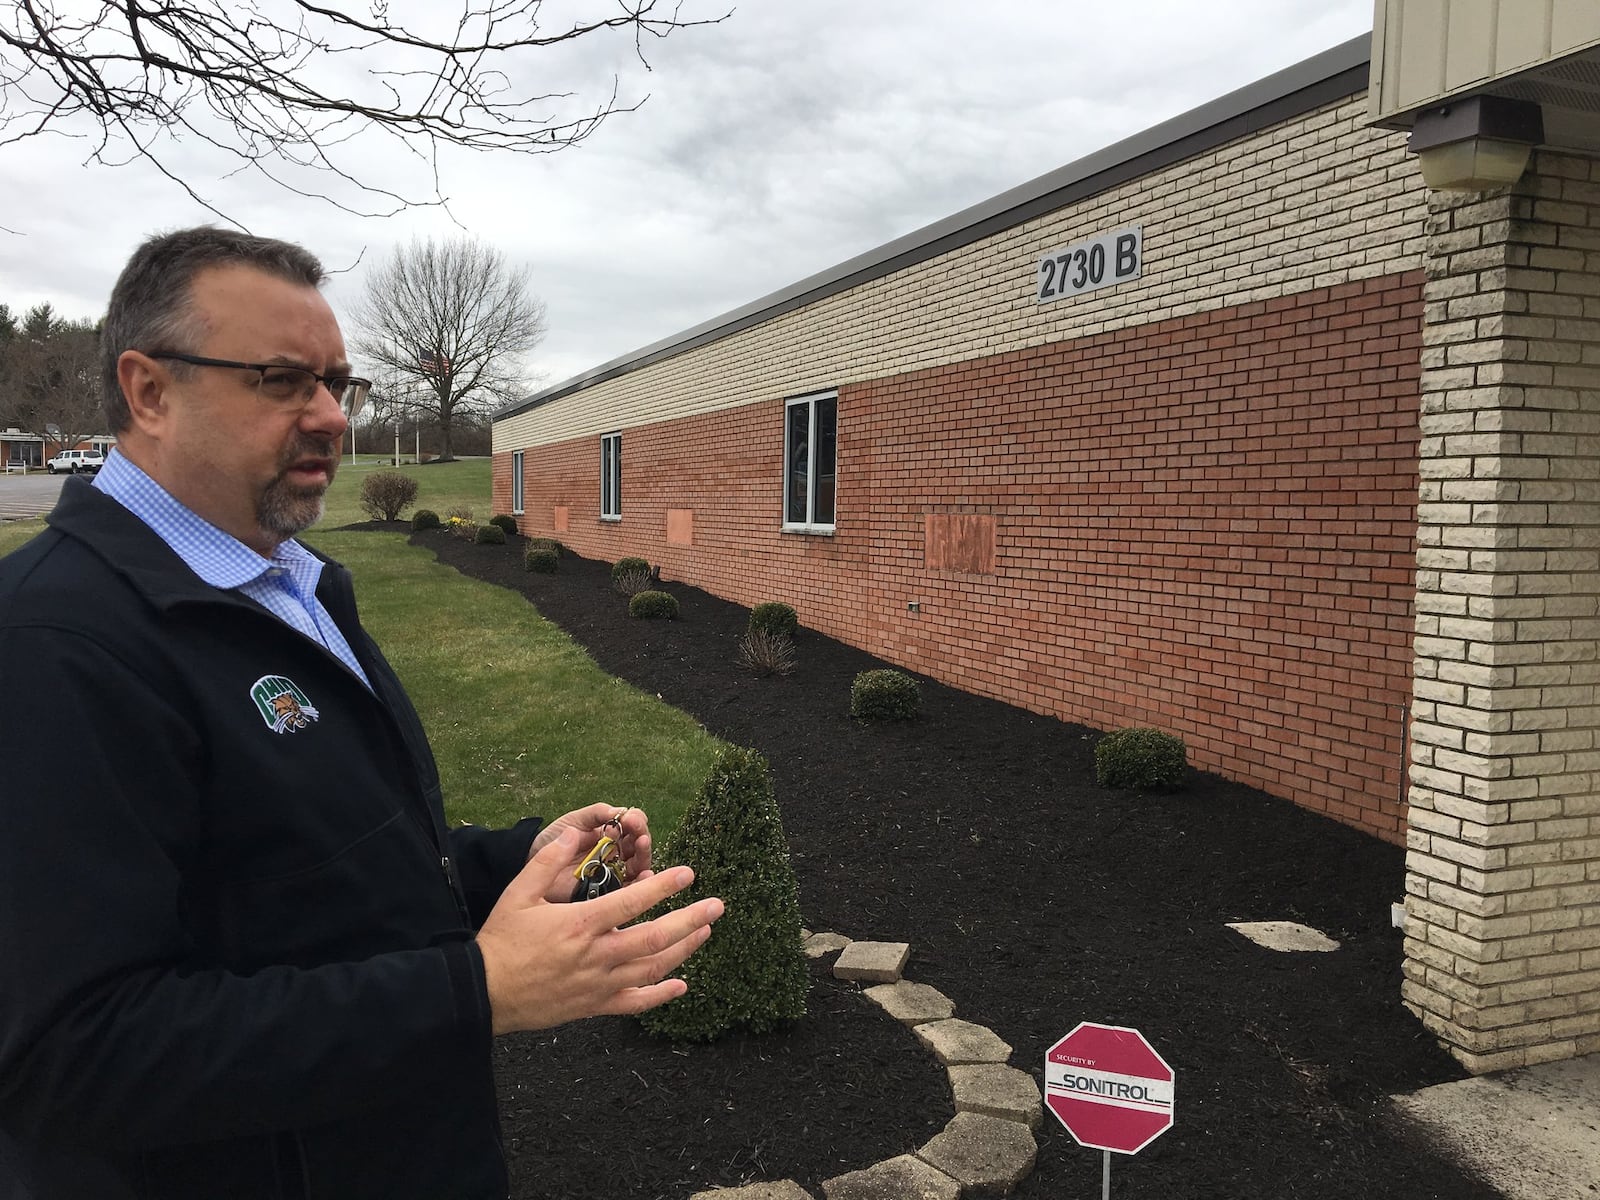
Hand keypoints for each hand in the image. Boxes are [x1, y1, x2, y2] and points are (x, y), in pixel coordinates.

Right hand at [478, 830, 722, 1033]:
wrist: (482, 993)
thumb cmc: (501, 940)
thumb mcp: (518, 893)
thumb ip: (548, 861)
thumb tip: (576, 834)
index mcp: (580, 923)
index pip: (632, 901)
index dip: (663, 886)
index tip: (689, 873)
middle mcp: (596, 954)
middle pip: (654, 938)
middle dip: (690, 920)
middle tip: (717, 906)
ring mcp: (598, 984)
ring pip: (651, 969)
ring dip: (683, 950)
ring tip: (705, 932)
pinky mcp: (594, 1006)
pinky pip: (634, 1004)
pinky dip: (660, 996)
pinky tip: (681, 985)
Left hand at [530, 803, 651, 901]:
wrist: (531, 859)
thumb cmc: (553, 838)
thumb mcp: (575, 819)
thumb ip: (597, 813)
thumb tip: (621, 811)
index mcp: (611, 834)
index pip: (633, 826)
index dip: (636, 821)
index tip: (631, 819)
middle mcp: (615, 852)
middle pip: (639, 846)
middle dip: (642, 837)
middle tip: (640, 835)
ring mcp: (612, 871)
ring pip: (638, 866)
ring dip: (644, 856)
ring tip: (642, 846)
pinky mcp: (606, 890)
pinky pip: (626, 889)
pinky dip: (639, 883)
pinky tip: (645, 876)